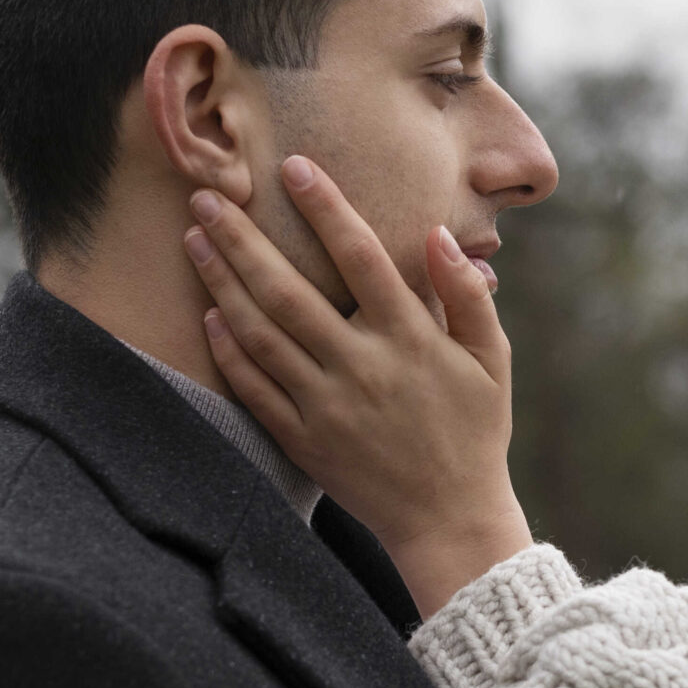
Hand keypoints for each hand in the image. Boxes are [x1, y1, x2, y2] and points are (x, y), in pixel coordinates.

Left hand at [182, 156, 532, 616]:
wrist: (450, 520)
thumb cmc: (476, 432)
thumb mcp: (493, 361)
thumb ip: (467, 297)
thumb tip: (440, 236)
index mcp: (411, 341)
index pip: (361, 257)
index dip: (326, 208)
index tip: (294, 167)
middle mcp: (361, 367)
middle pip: (288, 290)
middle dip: (243, 238)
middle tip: (207, 194)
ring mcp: (325, 406)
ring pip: (259, 334)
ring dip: (221, 282)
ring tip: (195, 239)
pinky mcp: (303, 440)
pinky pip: (253, 388)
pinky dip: (228, 350)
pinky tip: (209, 313)